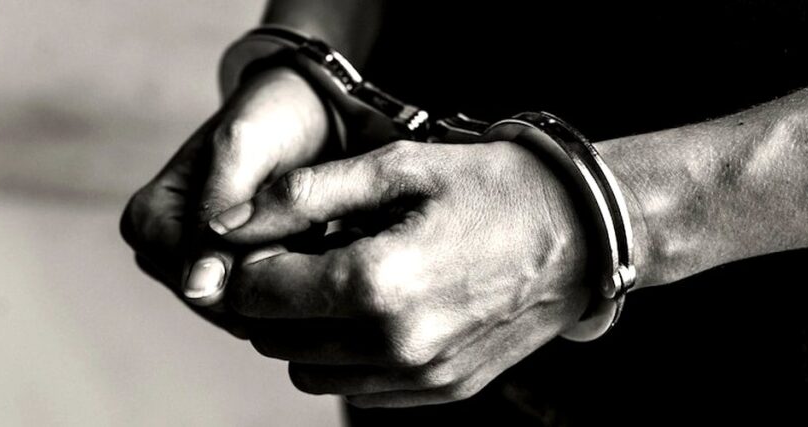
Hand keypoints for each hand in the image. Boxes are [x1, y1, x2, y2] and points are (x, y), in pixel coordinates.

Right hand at [120, 67, 328, 336]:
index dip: (259, 272)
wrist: (306, 109)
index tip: (303, 235)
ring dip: (290, 284)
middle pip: (223, 305)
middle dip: (276, 281)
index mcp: (146, 221)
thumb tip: (197, 288)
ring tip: (319, 237)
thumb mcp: (242, 149)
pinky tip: (319, 253)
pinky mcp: (225, 277)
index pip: (200, 286)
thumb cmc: (271, 118)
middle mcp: (158, 251)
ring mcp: (192, 268)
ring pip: (246, 311)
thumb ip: (216, 210)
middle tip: (317, 235)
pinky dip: (297, 285)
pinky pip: (262, 306)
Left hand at [210, 140, 591, 405]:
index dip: (248, 261)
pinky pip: (358, 390)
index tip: (271, 234)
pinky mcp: (442, 390)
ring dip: (304, 331)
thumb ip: (302, 196)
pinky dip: (346, 355)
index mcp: (377, 283)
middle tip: (304, 254)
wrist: (583, 233)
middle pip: (274, 340)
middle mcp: (395, 344)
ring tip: (340, 281)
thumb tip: (225, 226)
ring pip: (309, 372)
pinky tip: (375, 309)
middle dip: (272, 297)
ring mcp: (421, 376)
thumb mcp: (396, 166)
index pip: (258, 293)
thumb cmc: (492, 187)